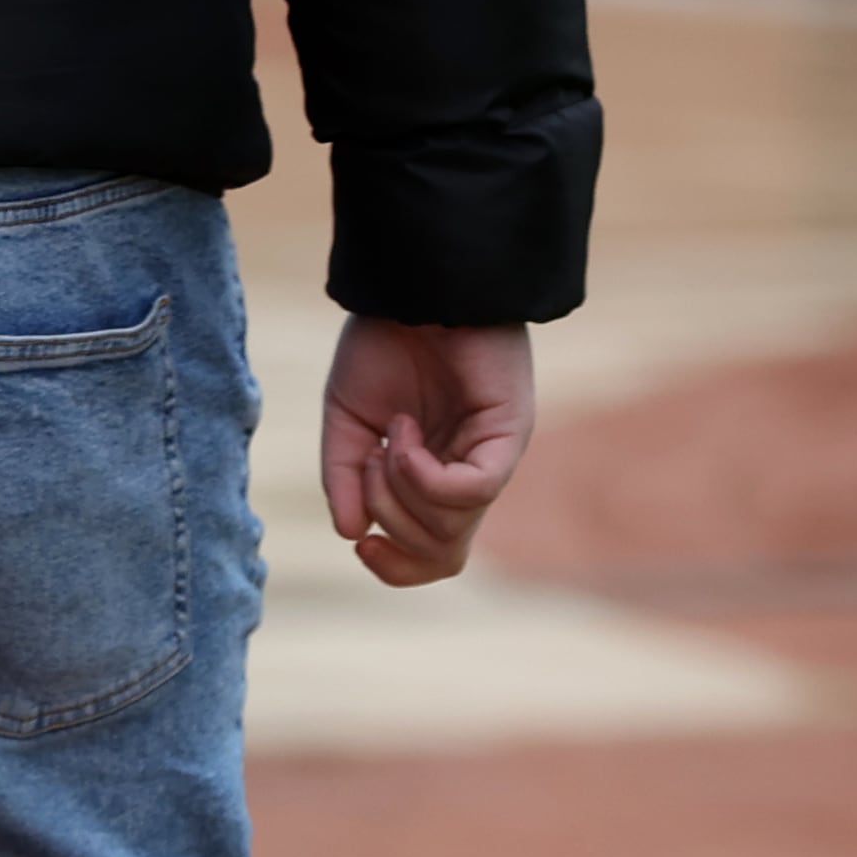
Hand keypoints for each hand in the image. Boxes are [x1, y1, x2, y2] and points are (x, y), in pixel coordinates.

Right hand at [319, 319, 535, 587]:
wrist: (411, 289)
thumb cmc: (384, 344)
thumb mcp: (350, 422)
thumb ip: (347, 479)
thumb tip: (352, 534)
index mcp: (437, 478)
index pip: (435, 556)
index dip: (397, 567)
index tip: (361, 543)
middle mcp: (470, 473)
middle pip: (442, 554)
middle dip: (390, 524)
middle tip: (371, 468)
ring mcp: (492, 455)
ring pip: (451, 526)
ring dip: (398, 492)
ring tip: (389, 439)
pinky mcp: (508, 433)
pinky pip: (472, 490)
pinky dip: (424, 475)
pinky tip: (403, 432)